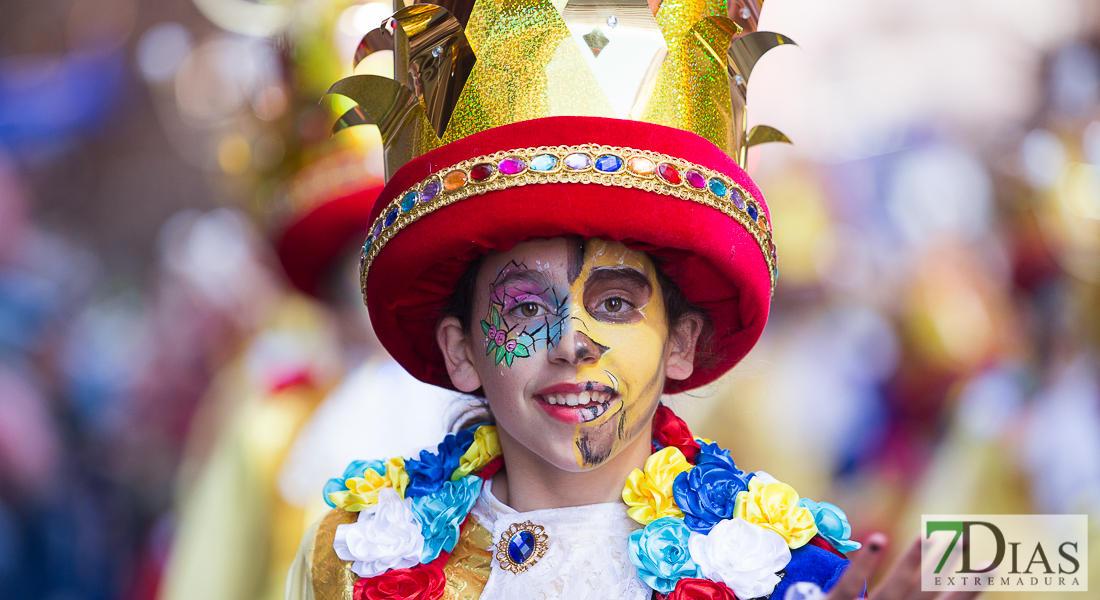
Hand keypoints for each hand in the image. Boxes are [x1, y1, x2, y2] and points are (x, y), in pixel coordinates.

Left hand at [824, 533, 980, 599]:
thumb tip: (931, 590)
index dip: (969, 588)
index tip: (991, 565)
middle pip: (925, 592)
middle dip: (948, 567)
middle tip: (968, 540)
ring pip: (895, 587)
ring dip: (913, 561)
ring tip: (929, 535)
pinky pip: (851, 584)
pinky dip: (864, 563)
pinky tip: (879, 539)